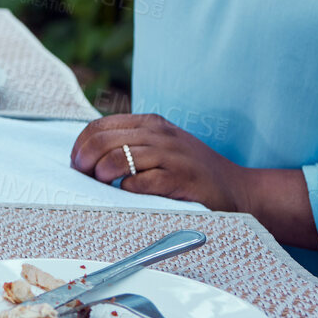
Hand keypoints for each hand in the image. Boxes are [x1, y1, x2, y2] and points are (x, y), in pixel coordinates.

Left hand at [68, 113, 247, 208]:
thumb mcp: (161, 147)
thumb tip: (85, 157)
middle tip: (84, 178)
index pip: (99, 126)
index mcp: (150, 123)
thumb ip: (130, 144)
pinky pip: (140, 182)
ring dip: (102, 175)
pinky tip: (129, 195)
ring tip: (103, 185)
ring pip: (118, 158)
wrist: (240, 190)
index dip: (80, 146)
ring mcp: (171, 155)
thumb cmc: (192, 172)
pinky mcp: (180, 179)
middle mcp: (159, 134)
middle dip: (85, 161)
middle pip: (103, 141)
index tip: (77, 165)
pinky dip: (127, 190)